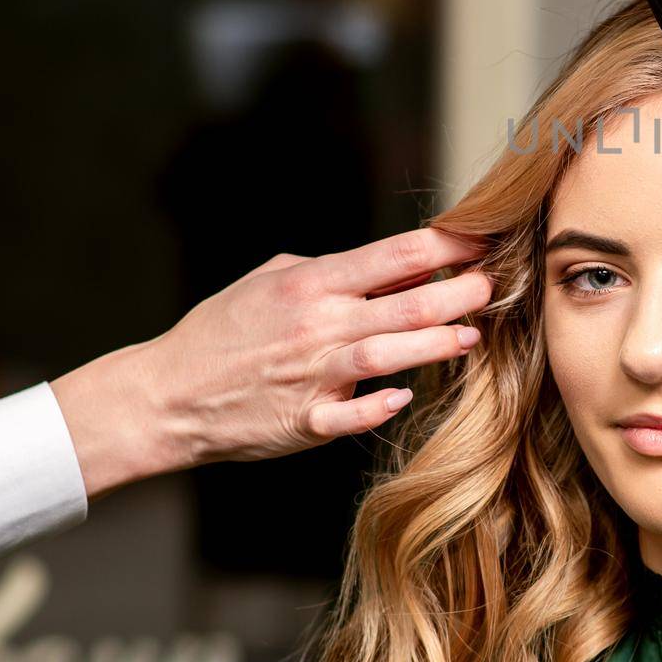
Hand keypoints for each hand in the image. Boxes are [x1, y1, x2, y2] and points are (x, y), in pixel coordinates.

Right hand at [50, 228, 490, 501]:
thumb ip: (336, 270)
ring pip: (394, 355)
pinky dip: (383, 404)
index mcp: (313, 283)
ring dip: (440, 344)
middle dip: (462, 294)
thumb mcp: (274, 278)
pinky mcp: (307, 421)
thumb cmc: (225, 329)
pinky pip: (355, 414)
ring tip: (473, 335)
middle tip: (493, 286)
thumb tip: (400, 264)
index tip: (483, 240)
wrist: (167, 394)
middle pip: (410, 304)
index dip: (448, 247)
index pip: (396, 255)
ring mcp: (315, 375)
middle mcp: (320, 325)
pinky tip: (405, 394)